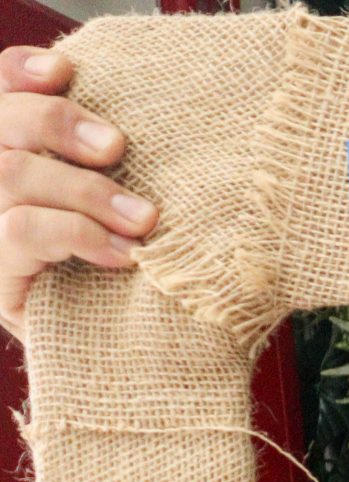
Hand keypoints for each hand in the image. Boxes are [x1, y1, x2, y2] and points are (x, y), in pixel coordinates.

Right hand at [0, 46, 153, 342]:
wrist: (112, 362)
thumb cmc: (125, 273)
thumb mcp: (125, 214)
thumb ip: (115, 169)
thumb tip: (154, 131)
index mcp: (16, 150)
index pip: (0, 87)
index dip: (22, 72)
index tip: (66, 72)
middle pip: (4, 121)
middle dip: (61, 123)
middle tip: (117, 148)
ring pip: (13, 173)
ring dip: (86, 191)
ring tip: (143, 219)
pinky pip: (21, 230)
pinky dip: (77, 234)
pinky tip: (122, 254)